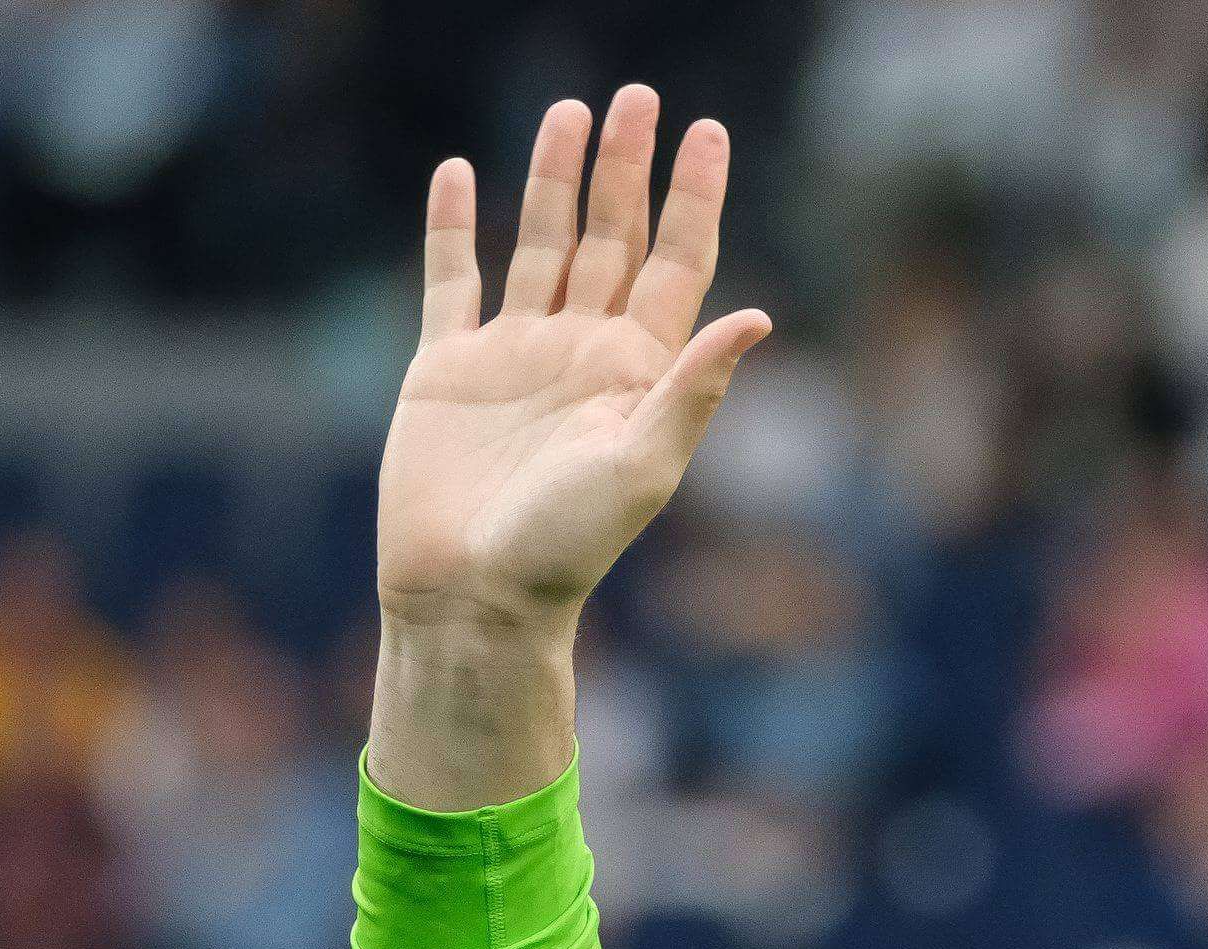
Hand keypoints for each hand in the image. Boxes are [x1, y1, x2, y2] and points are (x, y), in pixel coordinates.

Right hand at [374, 87, 770, 633]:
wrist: (473, 595)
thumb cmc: (567, 547)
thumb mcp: (644, 466)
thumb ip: (695, 388)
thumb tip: (759, 315)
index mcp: (637, 371)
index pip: (676, 263)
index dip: (693, 197)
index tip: (706, 130)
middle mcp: (582, 352)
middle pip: (612, 238)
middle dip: (625, 168)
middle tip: (637, 95)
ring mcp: (515, 354)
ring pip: (540, 244)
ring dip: (553, 179)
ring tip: (568, 110)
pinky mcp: (448, 367)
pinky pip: (452, 280)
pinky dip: (455, 226)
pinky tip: (461, 174)